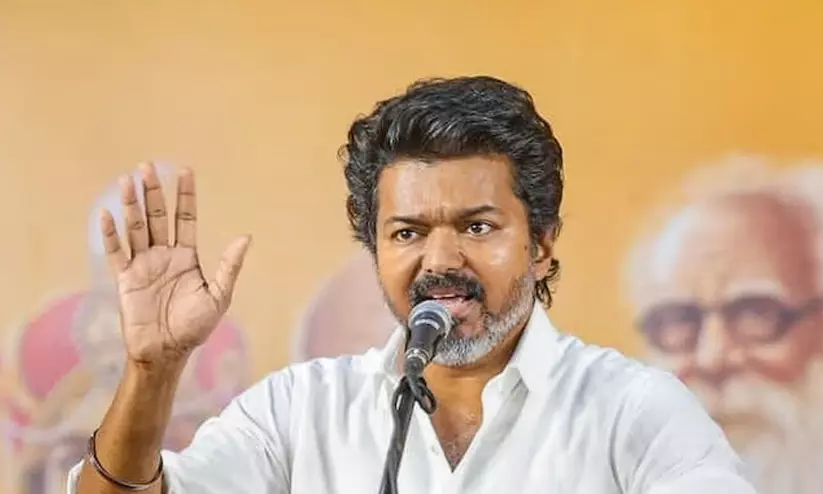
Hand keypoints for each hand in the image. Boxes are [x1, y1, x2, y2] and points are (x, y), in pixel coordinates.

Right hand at [101, 163, 250, 366]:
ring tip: (127, 180)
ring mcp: (143, 265)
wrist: (167, 351)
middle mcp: (164, 255)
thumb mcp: (218, 295)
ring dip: (131, 205)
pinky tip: (107, 213)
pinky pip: (116, 252)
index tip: (184, 171)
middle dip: (152, 192)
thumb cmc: (195, 327)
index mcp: (187, 257)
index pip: (185, 218)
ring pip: (135, 228)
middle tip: (147, 166)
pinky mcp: (125, 278)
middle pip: (156, 217)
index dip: (185, 195)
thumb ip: (229, 266)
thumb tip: (246, 237)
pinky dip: (111, 234)